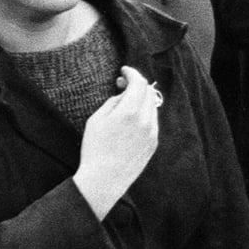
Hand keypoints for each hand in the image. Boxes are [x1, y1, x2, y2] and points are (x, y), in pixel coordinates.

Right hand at [74, 65, 160, 219]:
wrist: (104, 178)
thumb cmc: (94, 149)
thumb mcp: (96, 120)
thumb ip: (113, 102)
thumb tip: (124, 94)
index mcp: (129, 111)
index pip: (139, 83)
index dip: (132, 72)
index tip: (124, 70)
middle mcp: (145, 120)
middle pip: (148, 92)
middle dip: (137, 84)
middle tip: (123, 84)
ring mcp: (152, 132)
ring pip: (151, 106)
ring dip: (141, 99)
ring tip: (126, 102)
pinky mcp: (153, 143)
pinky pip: (152, 121)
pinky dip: (144, 114)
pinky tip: (131, 120)